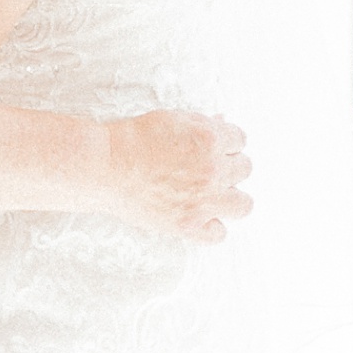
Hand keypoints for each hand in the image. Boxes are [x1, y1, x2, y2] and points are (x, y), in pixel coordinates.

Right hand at [105, 109, 250, 243]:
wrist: (107, 165)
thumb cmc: (134, 138)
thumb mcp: (172, 119)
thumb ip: (202, 123)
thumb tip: (223, 124)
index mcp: (210, 138)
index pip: (240, 139)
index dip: (227, 142)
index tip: (217, 147)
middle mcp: (213, 170)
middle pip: (245, 168)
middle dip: (230, 165)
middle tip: (211, 167)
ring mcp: (204, 200)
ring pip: (243, 204)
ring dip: (231, 196)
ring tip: (215, 193)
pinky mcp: (190, 226)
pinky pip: (220, 233)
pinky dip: (212, 226)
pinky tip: (200, 216)